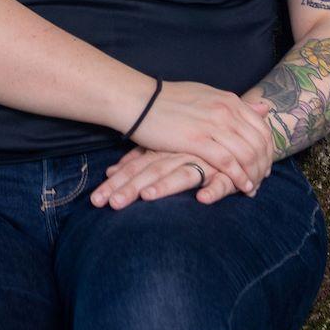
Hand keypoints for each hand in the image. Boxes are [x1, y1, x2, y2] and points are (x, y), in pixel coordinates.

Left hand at [92, 145, 233, 206]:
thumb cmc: (193, 142)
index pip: (134, 169)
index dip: (115, 184)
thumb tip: (109, 171)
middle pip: (151, 174)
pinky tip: (203, 199)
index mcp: (162, 151)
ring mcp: (203, 162)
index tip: (96, 200)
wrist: (234, 126)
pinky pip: (221, 182)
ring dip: (165, 186)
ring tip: (147, 196)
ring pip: (182, 175)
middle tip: (111, 204)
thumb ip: (138, 159)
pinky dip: (214, 190)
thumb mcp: (162, 148)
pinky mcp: (226, 171)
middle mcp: (179, 155)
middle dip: (130, 189)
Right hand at [104, 83, 277, 203]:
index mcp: (230, 100)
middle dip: (263, 166)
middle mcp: (226, 111)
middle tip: (261, 180)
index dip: (268, 150)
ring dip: (253, 175)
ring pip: (247, 155)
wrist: (139, 100)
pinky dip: (239, 177)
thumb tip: (264, 108)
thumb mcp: (207, 96)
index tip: (264, 164)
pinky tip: (241, 187)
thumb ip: (236, 105)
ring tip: (251, 188)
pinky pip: (228, 163)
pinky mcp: (197, 140)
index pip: (262, 129)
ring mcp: (213, 125)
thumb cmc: (169, 100)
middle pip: (259, 144)